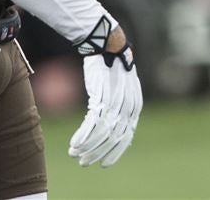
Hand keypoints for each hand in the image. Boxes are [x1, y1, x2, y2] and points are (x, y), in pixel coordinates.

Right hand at [70, 21, 141, 166]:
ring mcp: (115, 102)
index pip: (126, 137)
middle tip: (84, 163)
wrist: (109, 46)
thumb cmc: (114, 68)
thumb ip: (122, 108)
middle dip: (98, 153)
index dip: (115, 152)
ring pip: (102, 134)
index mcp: (135, 106)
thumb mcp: (123, 90)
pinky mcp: (101, 96)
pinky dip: (83, 136)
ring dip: (87, 147)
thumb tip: (116, 126)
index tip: (104, 163)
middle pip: (113, 139)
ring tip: (75, 154)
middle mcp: (128, 107)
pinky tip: (74, 143)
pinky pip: (92, 122)